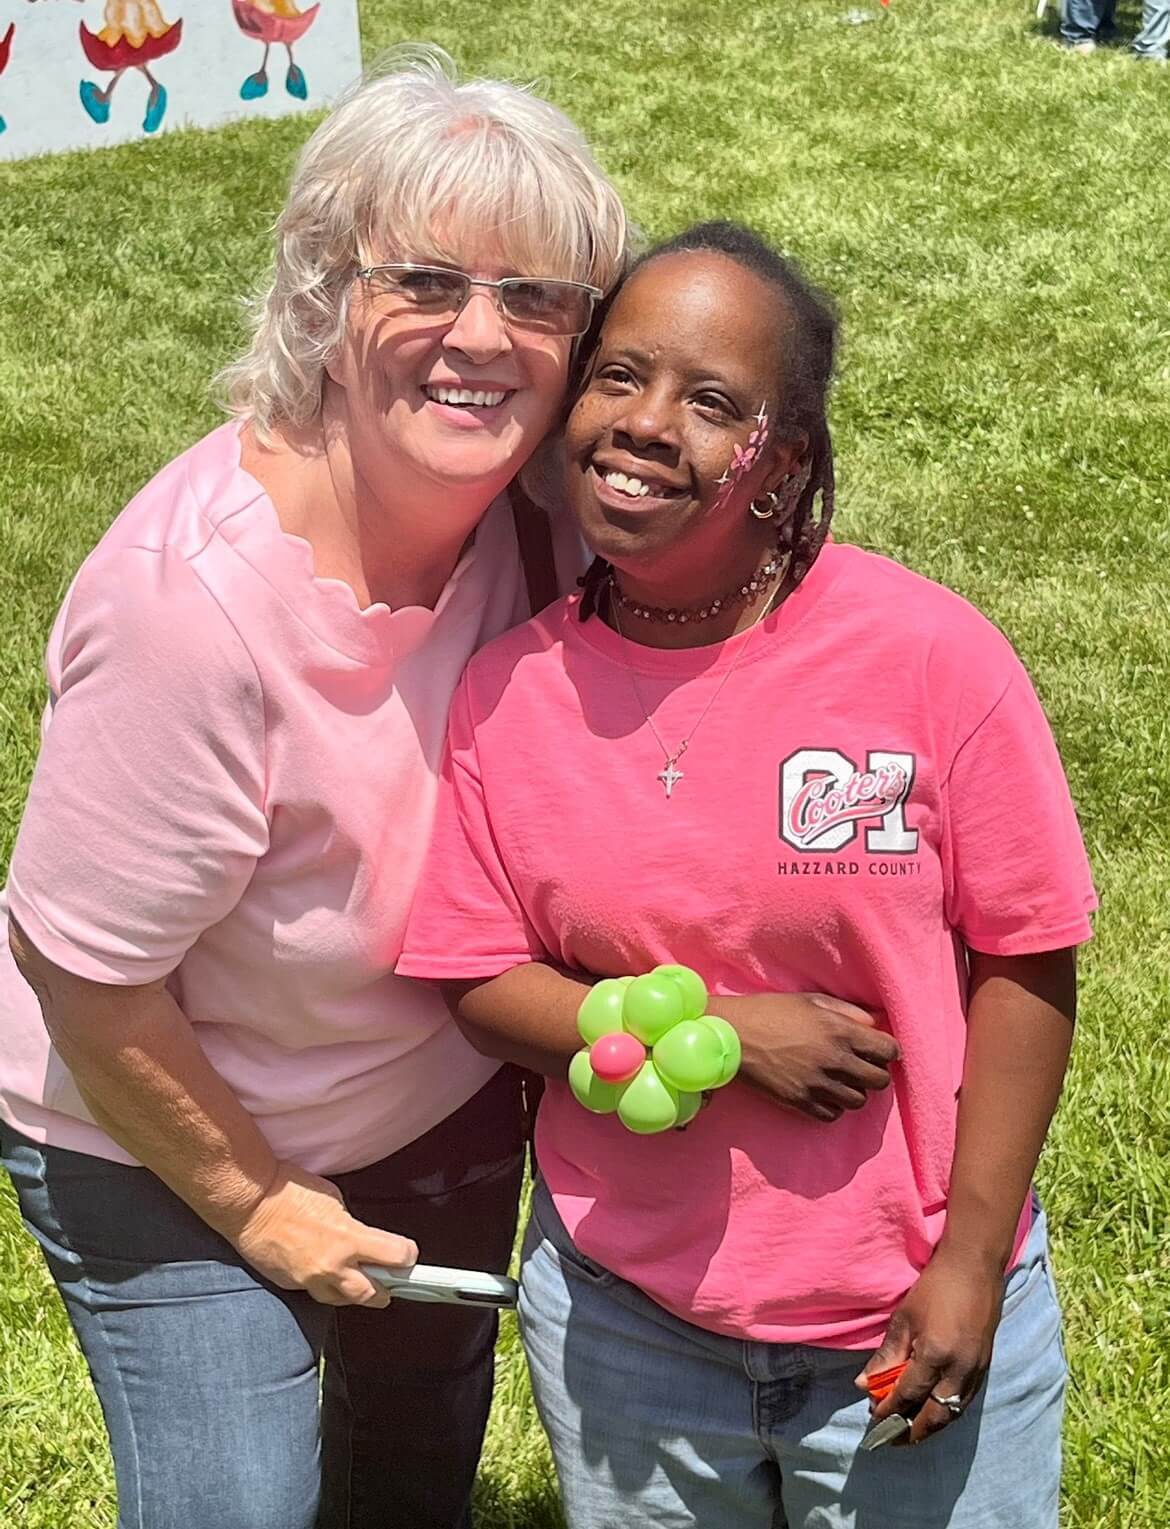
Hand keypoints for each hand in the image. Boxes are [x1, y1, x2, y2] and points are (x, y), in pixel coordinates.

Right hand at [231, 1160, 417, 1307]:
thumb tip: (363, 1237)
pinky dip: (326, 1286)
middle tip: (390, 1280)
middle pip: (374, 1295)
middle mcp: (333, 1266)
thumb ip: (352, 1225)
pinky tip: (327, 1274)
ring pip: (344, 1301)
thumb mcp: (334, 1200)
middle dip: (386, 1288)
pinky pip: (318, 1293)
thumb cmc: (290, 1192)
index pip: (396, 1257)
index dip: (406, 1256)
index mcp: (348, 1238)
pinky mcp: (293, 1286)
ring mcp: (311, 1280)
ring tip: (358, 1279)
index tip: (407, 1255)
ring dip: (355, 1291)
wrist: (250, 1205)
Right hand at [729, 993, 899, 1120]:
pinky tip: (822, 1091)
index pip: (889, 1050)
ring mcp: (818, 1084)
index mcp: (841, 1031)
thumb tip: (875, 1023)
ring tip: (839, 1078)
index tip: (878, 1049)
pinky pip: (833, 1115)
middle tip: (860, 1064)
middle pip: (879, 1080)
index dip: (887, 1049)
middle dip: (874, 1071)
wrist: (732, 1035)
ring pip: (858, 1101)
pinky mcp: (800, 1102)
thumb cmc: (771, 1011)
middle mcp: (835, 1060)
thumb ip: (848, 1012)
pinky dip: (832, 1105)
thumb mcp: (811, 1001)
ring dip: (854, 1090)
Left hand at [855, 1248, 1004, 1444]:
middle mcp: (959, 1370)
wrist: (974, 1267)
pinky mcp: (985, 1368)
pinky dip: (946, 1413)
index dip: (888, 1411)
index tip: (873, 1418)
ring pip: (951, 1414)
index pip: (907, 1396)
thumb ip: (887, 1355)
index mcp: (935, 1355)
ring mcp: (976, 1371)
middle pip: (933, 1417)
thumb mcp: (904, 1318)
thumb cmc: (934, 1287)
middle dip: (909, 1432)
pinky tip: (933, 1413)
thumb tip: (865, 1384)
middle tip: (889, 1438)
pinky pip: (964, 1403)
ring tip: (908, 1432)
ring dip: (929, 1428)